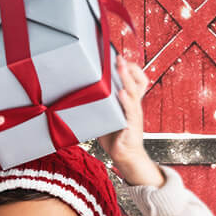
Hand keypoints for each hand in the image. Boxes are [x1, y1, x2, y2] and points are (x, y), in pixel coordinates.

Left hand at [96, 49, 158, 183]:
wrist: (125, 157)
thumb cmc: (114, 137)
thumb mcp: (105, 116)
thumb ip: (98, 105)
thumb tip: (77, 95)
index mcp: (130, 102)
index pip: (138, 80)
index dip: (132, 69)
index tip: (120, 59)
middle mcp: (134, 105)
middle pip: (137, 81)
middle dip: (128, 68)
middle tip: (119, 57)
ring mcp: (134, 114)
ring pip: (133, 92)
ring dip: (127, 79)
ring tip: (120, 68)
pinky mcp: (132, 125)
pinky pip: (130, 110)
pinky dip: (125, 101)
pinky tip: (120, 93)